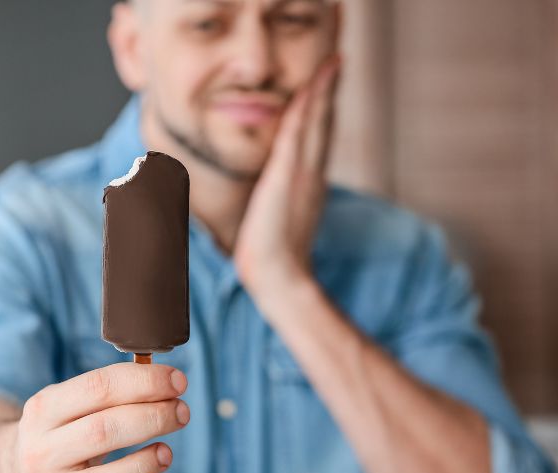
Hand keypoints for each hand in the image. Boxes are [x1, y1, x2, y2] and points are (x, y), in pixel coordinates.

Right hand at [0, 363, 189, 472]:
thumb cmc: (60, 432)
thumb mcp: (68, 402)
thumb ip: (110, 390)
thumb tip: (168, 382)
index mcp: (43, 410)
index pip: (98, 388)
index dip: (145, 382)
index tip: (178, 382)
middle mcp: (40, 452)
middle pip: (103, 432)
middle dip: (153, 418)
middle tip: (181, 412)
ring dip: (143, 465)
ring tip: (166, 452)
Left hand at [233, 54, 341, 296]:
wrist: (279, 277)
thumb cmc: (275, 260)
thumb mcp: (279, 225)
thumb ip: (280, 207)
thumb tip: (270, 201)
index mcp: (309, 185)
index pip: (318, 139)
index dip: (324, 110)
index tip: (328, 86)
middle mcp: (311, 175)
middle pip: (324, 124)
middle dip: (330, 91)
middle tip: (337, 60)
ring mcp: (302, 175)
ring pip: (315, 123)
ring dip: (323, 90)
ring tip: (332, 61)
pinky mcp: (286, 177)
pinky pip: (295, 134)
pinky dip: (305, 109)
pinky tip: (309, 88)